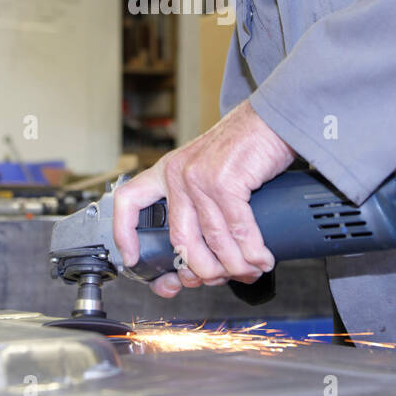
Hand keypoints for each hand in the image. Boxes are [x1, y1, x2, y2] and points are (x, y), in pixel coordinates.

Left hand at [113, 101, 294, 297]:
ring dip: (235, 265)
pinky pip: (237, 230)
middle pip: (180, 240)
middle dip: (203, 270)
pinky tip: (261, 258)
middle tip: (220, 277)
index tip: (132, 259)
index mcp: (167, 172)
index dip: (124, 233)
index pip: (128, 200)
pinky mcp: (226, 180)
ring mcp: (199, 176)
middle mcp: (177, 173)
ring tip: (250, 270)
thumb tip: (203, 258)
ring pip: (213, 240)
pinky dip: (252, 251)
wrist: (271, 118)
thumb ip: (198, 207)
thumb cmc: (244, 147)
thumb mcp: (208, 172)